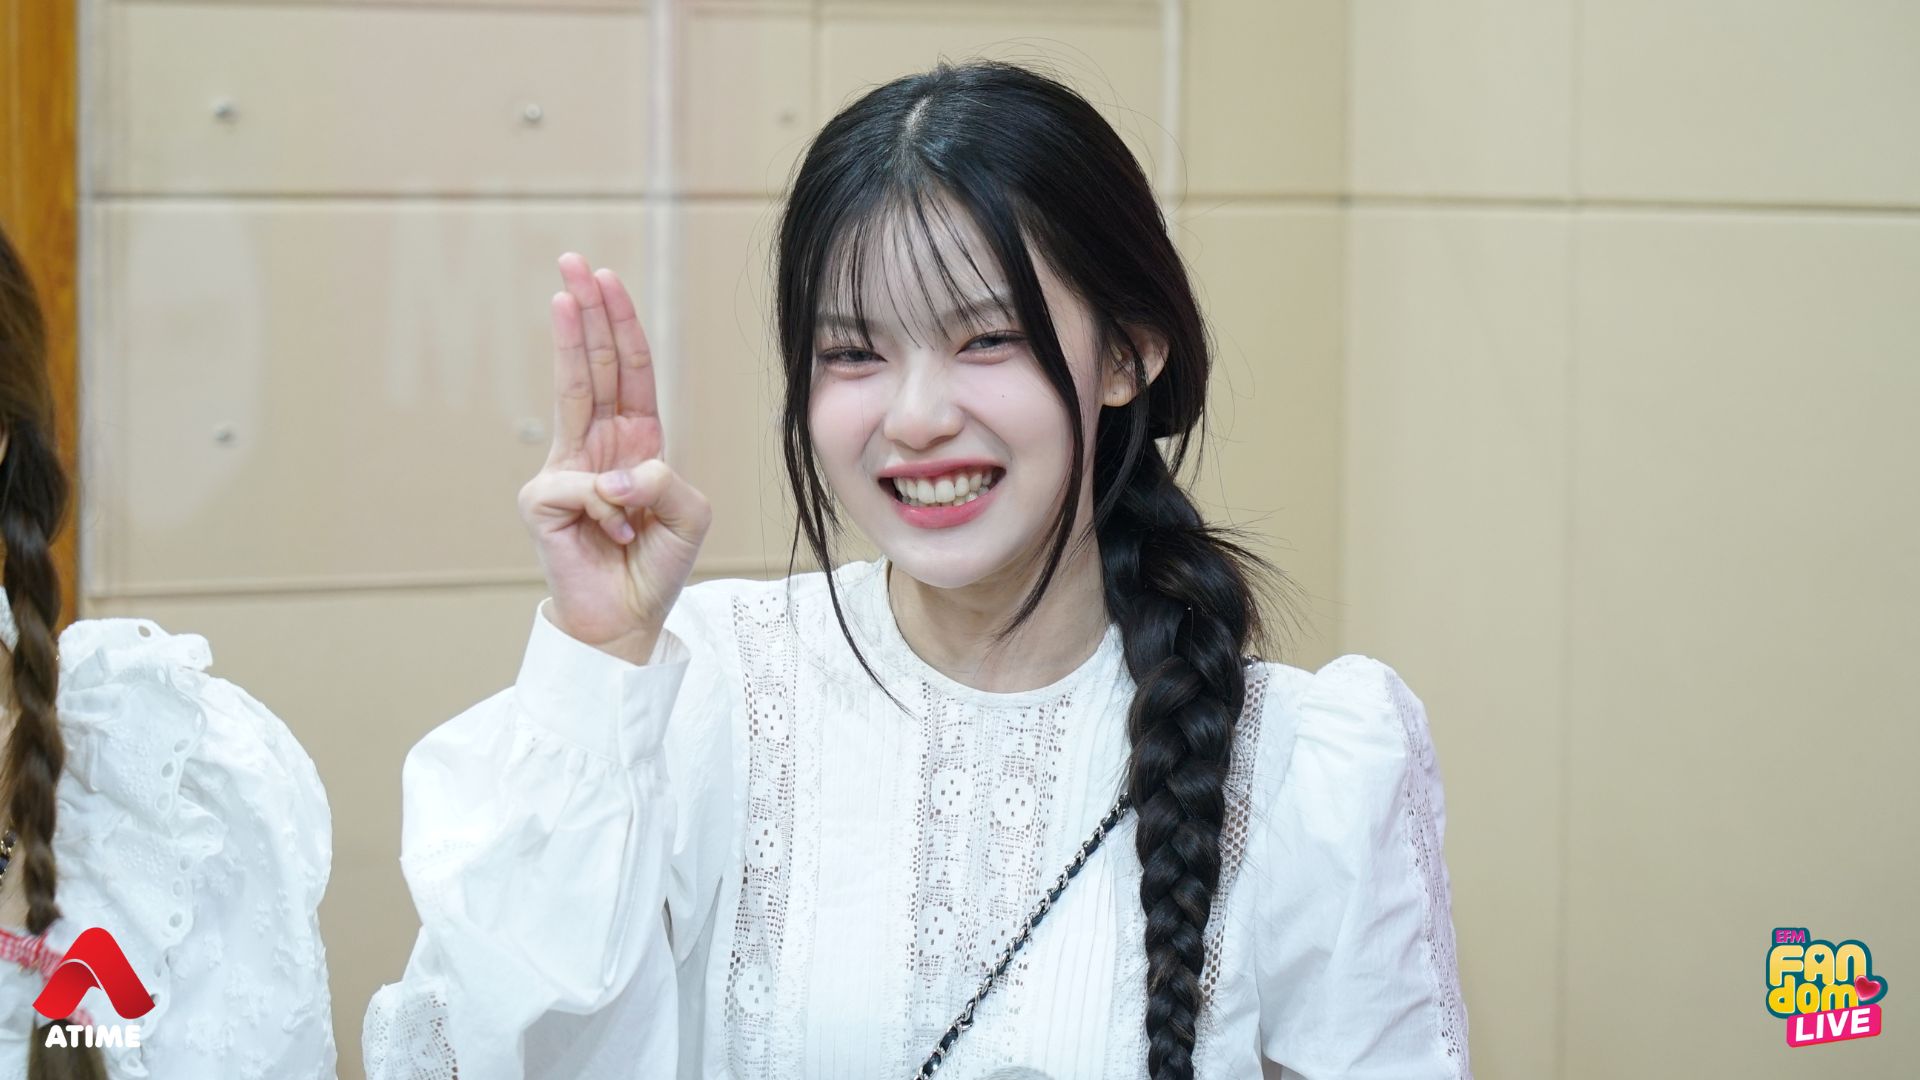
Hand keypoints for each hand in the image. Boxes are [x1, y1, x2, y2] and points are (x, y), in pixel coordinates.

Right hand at [516, 253, 710, 663]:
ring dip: (570, 339)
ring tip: (566, 295)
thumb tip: (617, 473)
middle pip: (592, 365)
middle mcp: (598, 446)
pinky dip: (608, 508)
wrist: (627, 620)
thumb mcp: (687, 515)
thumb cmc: (656, 565)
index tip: (607, 280)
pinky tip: (613, 531)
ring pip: (571, 392)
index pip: (627, 372)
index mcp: (636, 442)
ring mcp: (566, 470)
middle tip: (573, 261)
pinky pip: (581, 486)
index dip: (620, 326)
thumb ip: (665, 481)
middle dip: (586, 310)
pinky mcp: (543, 501)